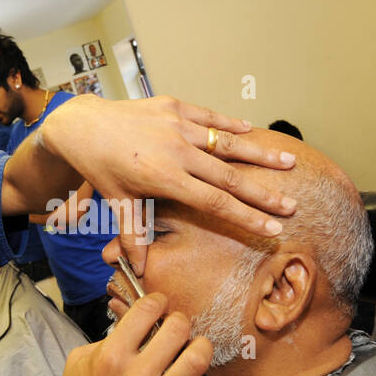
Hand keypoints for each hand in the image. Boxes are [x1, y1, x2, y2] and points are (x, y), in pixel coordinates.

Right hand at [22, 291, 249, 375]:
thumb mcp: (80, 360)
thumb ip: (110, 337)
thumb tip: (137, 320)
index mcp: (112, 357)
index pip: (148, 310)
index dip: (156, 302)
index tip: (157, 307)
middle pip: (178, 329)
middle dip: (177, 323)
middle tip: (173, 331)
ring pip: (198, 361)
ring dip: (199, 349)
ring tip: (192, 351)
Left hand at [38, 94, 296, 273]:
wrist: (83, 125)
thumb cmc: (101, 167)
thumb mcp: (118, 202)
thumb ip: (134, 233)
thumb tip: (139, 269)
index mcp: (165, 178)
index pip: (214, 202)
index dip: (246, 217)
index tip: (271, 228)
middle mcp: (176, 151)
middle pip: (229, 176)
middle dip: (263, 194)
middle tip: (291, 206)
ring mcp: (177, 125)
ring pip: (226, 142)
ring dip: (258, 154)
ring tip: (288, 162)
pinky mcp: (174, 105)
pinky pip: (209, 116)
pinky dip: (231, 124)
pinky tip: (253, 130)